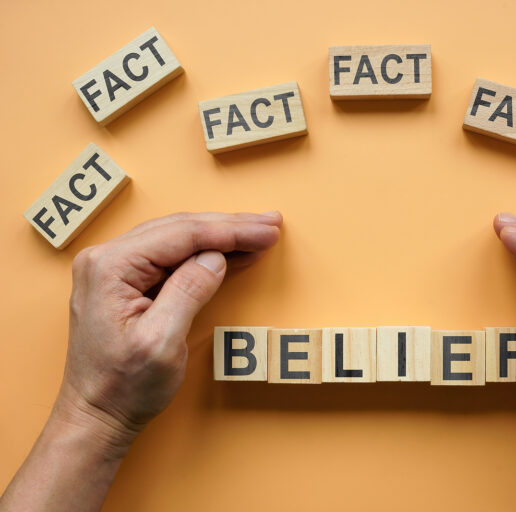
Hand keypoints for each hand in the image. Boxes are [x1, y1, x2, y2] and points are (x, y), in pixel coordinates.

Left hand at [1, 211, 280, 511]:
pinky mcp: (125, 281)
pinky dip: (205, 251)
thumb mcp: (161, 343)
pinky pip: (171, 255)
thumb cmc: (123, 386)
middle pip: (180, 228)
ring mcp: (113, 268)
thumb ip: (188, 292)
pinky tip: (230, 251)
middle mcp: (107, 259)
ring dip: (220, 235)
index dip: (230, 231)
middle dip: (230, 226)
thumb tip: (215, 259)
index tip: (266, 231)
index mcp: (111, 267)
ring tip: (258, 232)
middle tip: (270, 225)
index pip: (182, 234)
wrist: (97, 415)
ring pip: (178, 237)